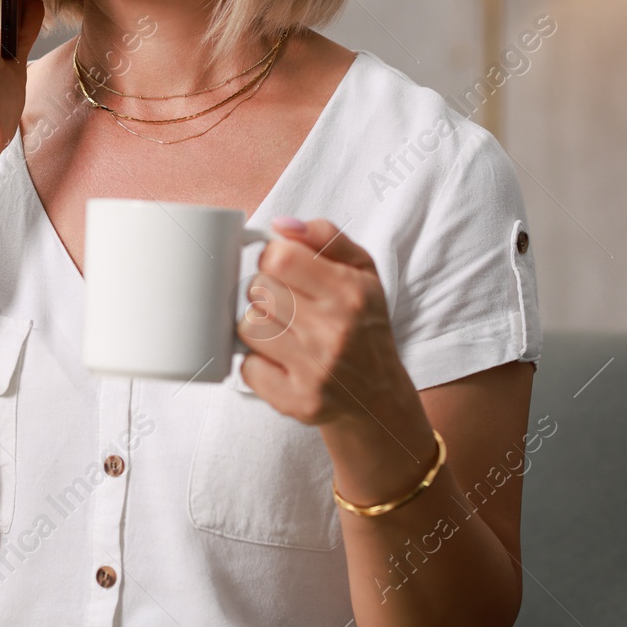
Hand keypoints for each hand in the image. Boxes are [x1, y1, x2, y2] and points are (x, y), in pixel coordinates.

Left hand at [237, 217, 418, 428]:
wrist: (379, 398)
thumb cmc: (364, 325)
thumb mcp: (362, 271)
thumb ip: (325, 236)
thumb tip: (280, 226)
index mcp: (350, 292)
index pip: (279, 258)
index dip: (272, 259)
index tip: (282, 269)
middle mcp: (334, 330)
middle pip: (258, 290)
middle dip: (265, 293)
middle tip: (286, 304)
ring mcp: (315, 369)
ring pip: (248, 327)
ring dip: (259, 326)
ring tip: (283, 331)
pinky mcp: (298, 401)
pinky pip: (247, 368)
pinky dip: (257, 362)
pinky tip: (280, 359)